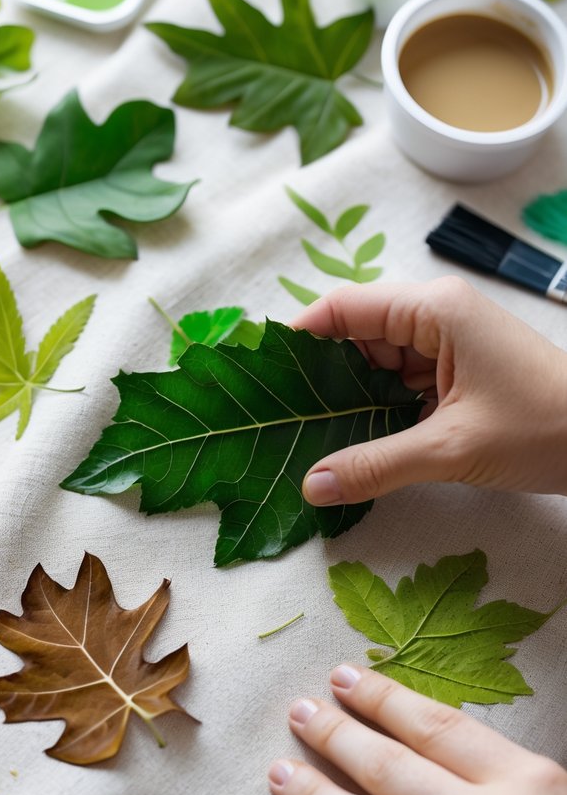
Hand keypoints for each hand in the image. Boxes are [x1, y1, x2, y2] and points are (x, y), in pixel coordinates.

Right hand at [293, 276, 566, 504]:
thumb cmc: (547, 428)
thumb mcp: (453, 449)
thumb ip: (375, 466)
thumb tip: (311, 487)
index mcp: (434, 309)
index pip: (343, 307)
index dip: (297, 337)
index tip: (258, 373)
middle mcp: (437, 316)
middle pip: (355, 335)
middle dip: (319, 375)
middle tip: (275, 416)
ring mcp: (450, 343)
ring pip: (377, 363)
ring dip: (348, 397)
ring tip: (303, 432)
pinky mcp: (459, 372)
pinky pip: (402, 382)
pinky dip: (378, 408)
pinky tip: (351, 439)